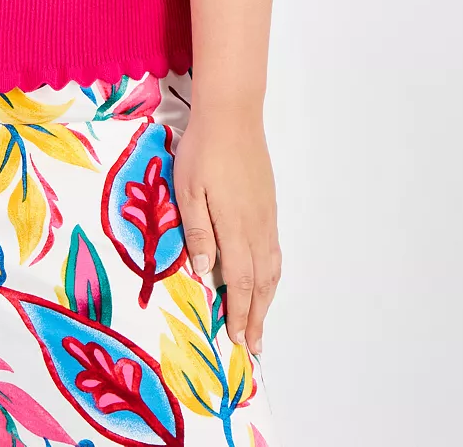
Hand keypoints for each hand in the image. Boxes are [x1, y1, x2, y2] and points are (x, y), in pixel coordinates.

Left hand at [173, 105, 280, 355]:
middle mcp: (257, 228)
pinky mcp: (269, 206)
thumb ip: (197, 232)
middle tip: (254, 346)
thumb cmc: (203, 151)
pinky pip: (274, 251)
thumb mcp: (188, 190)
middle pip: (261, 283)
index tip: (237, 339)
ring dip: (267, 300)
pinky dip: (271, 275)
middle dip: (257, 317)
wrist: (233, 117)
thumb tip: (206, 274)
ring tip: (260, 323)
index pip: (241, 282)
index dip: (239, 313)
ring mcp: (266, 217)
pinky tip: (264, 280)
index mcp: (235, 227)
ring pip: (272, 268)